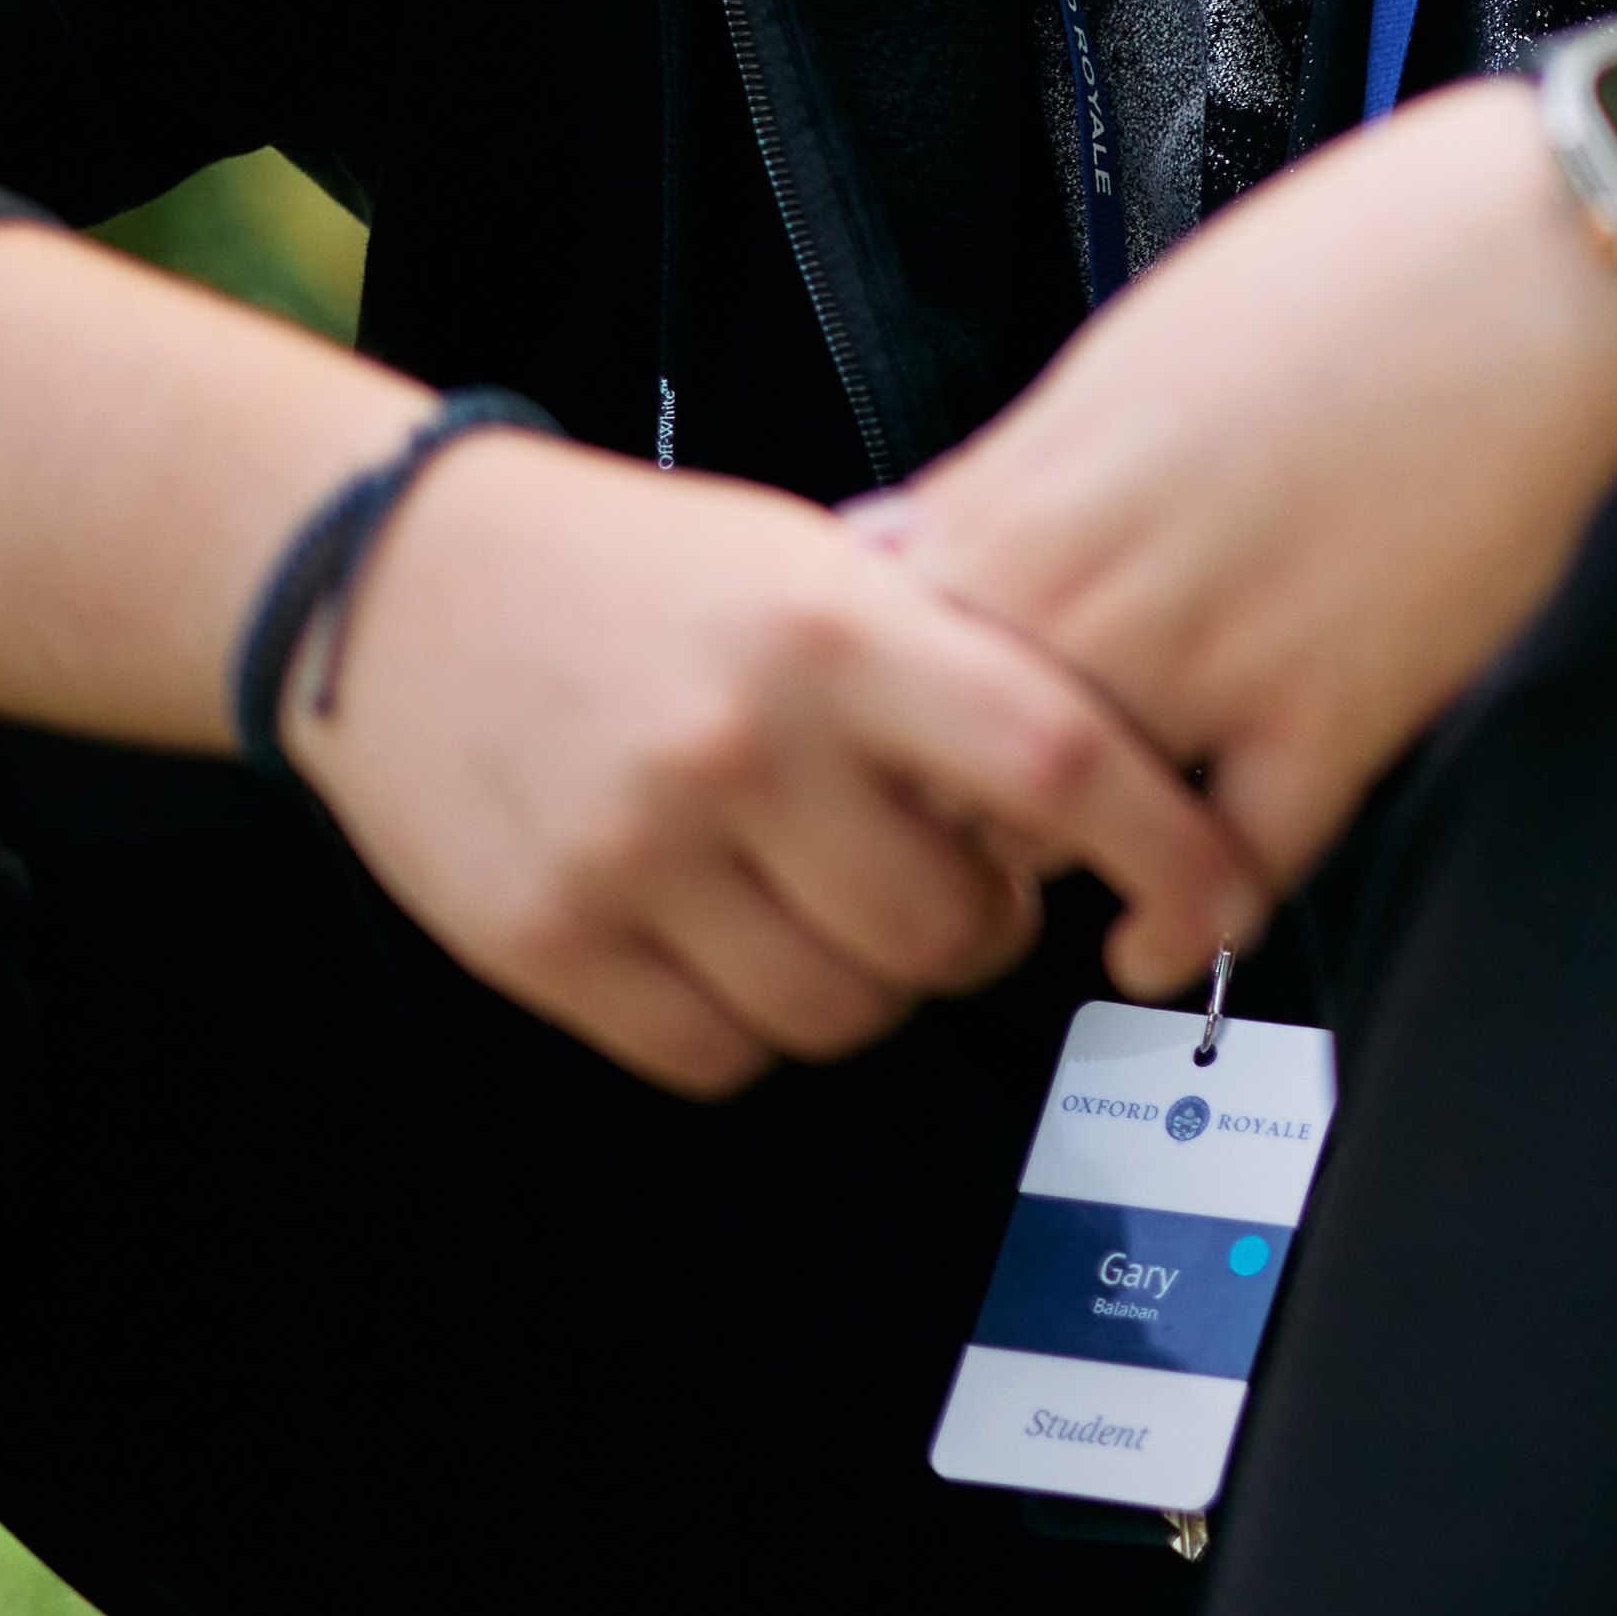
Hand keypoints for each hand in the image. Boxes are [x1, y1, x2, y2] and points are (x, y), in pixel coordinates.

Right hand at [288, 423, 1267, 1092]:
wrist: (395, 578)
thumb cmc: (636, 569)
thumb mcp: (812, 560)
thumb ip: (943, 665)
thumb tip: (1102, 785)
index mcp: (832, 629)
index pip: (1055, 757)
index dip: (1164, 845)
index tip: (1221, 892)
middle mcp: (742, 742)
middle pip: (953, 928)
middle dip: (984, 929)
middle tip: (956, 881)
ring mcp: (638, 850)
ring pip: (844, 1010)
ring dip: (871, 984)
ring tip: (832, 901)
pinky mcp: (549, 938)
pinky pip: (719, 1054)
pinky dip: (755, 1024)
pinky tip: (736, 940)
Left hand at [846, 76, 1616, 904]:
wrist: (1532, 255)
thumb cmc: (1350, 269)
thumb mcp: (1123, 359)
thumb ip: (1017, 478)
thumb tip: (929, 545)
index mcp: (1019, 497)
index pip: (874, 677)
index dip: (877, 733)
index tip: (902, 757)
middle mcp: (1087, 588)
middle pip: (942, 777)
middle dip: (953, 819)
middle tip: (974, 843)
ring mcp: (1206, 661)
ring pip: (1068, 838)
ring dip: (1066, 872)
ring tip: (1068, 885)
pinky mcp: (1332, 712)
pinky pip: (1229, 868)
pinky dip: (1191, 921)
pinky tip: (1174, 932)